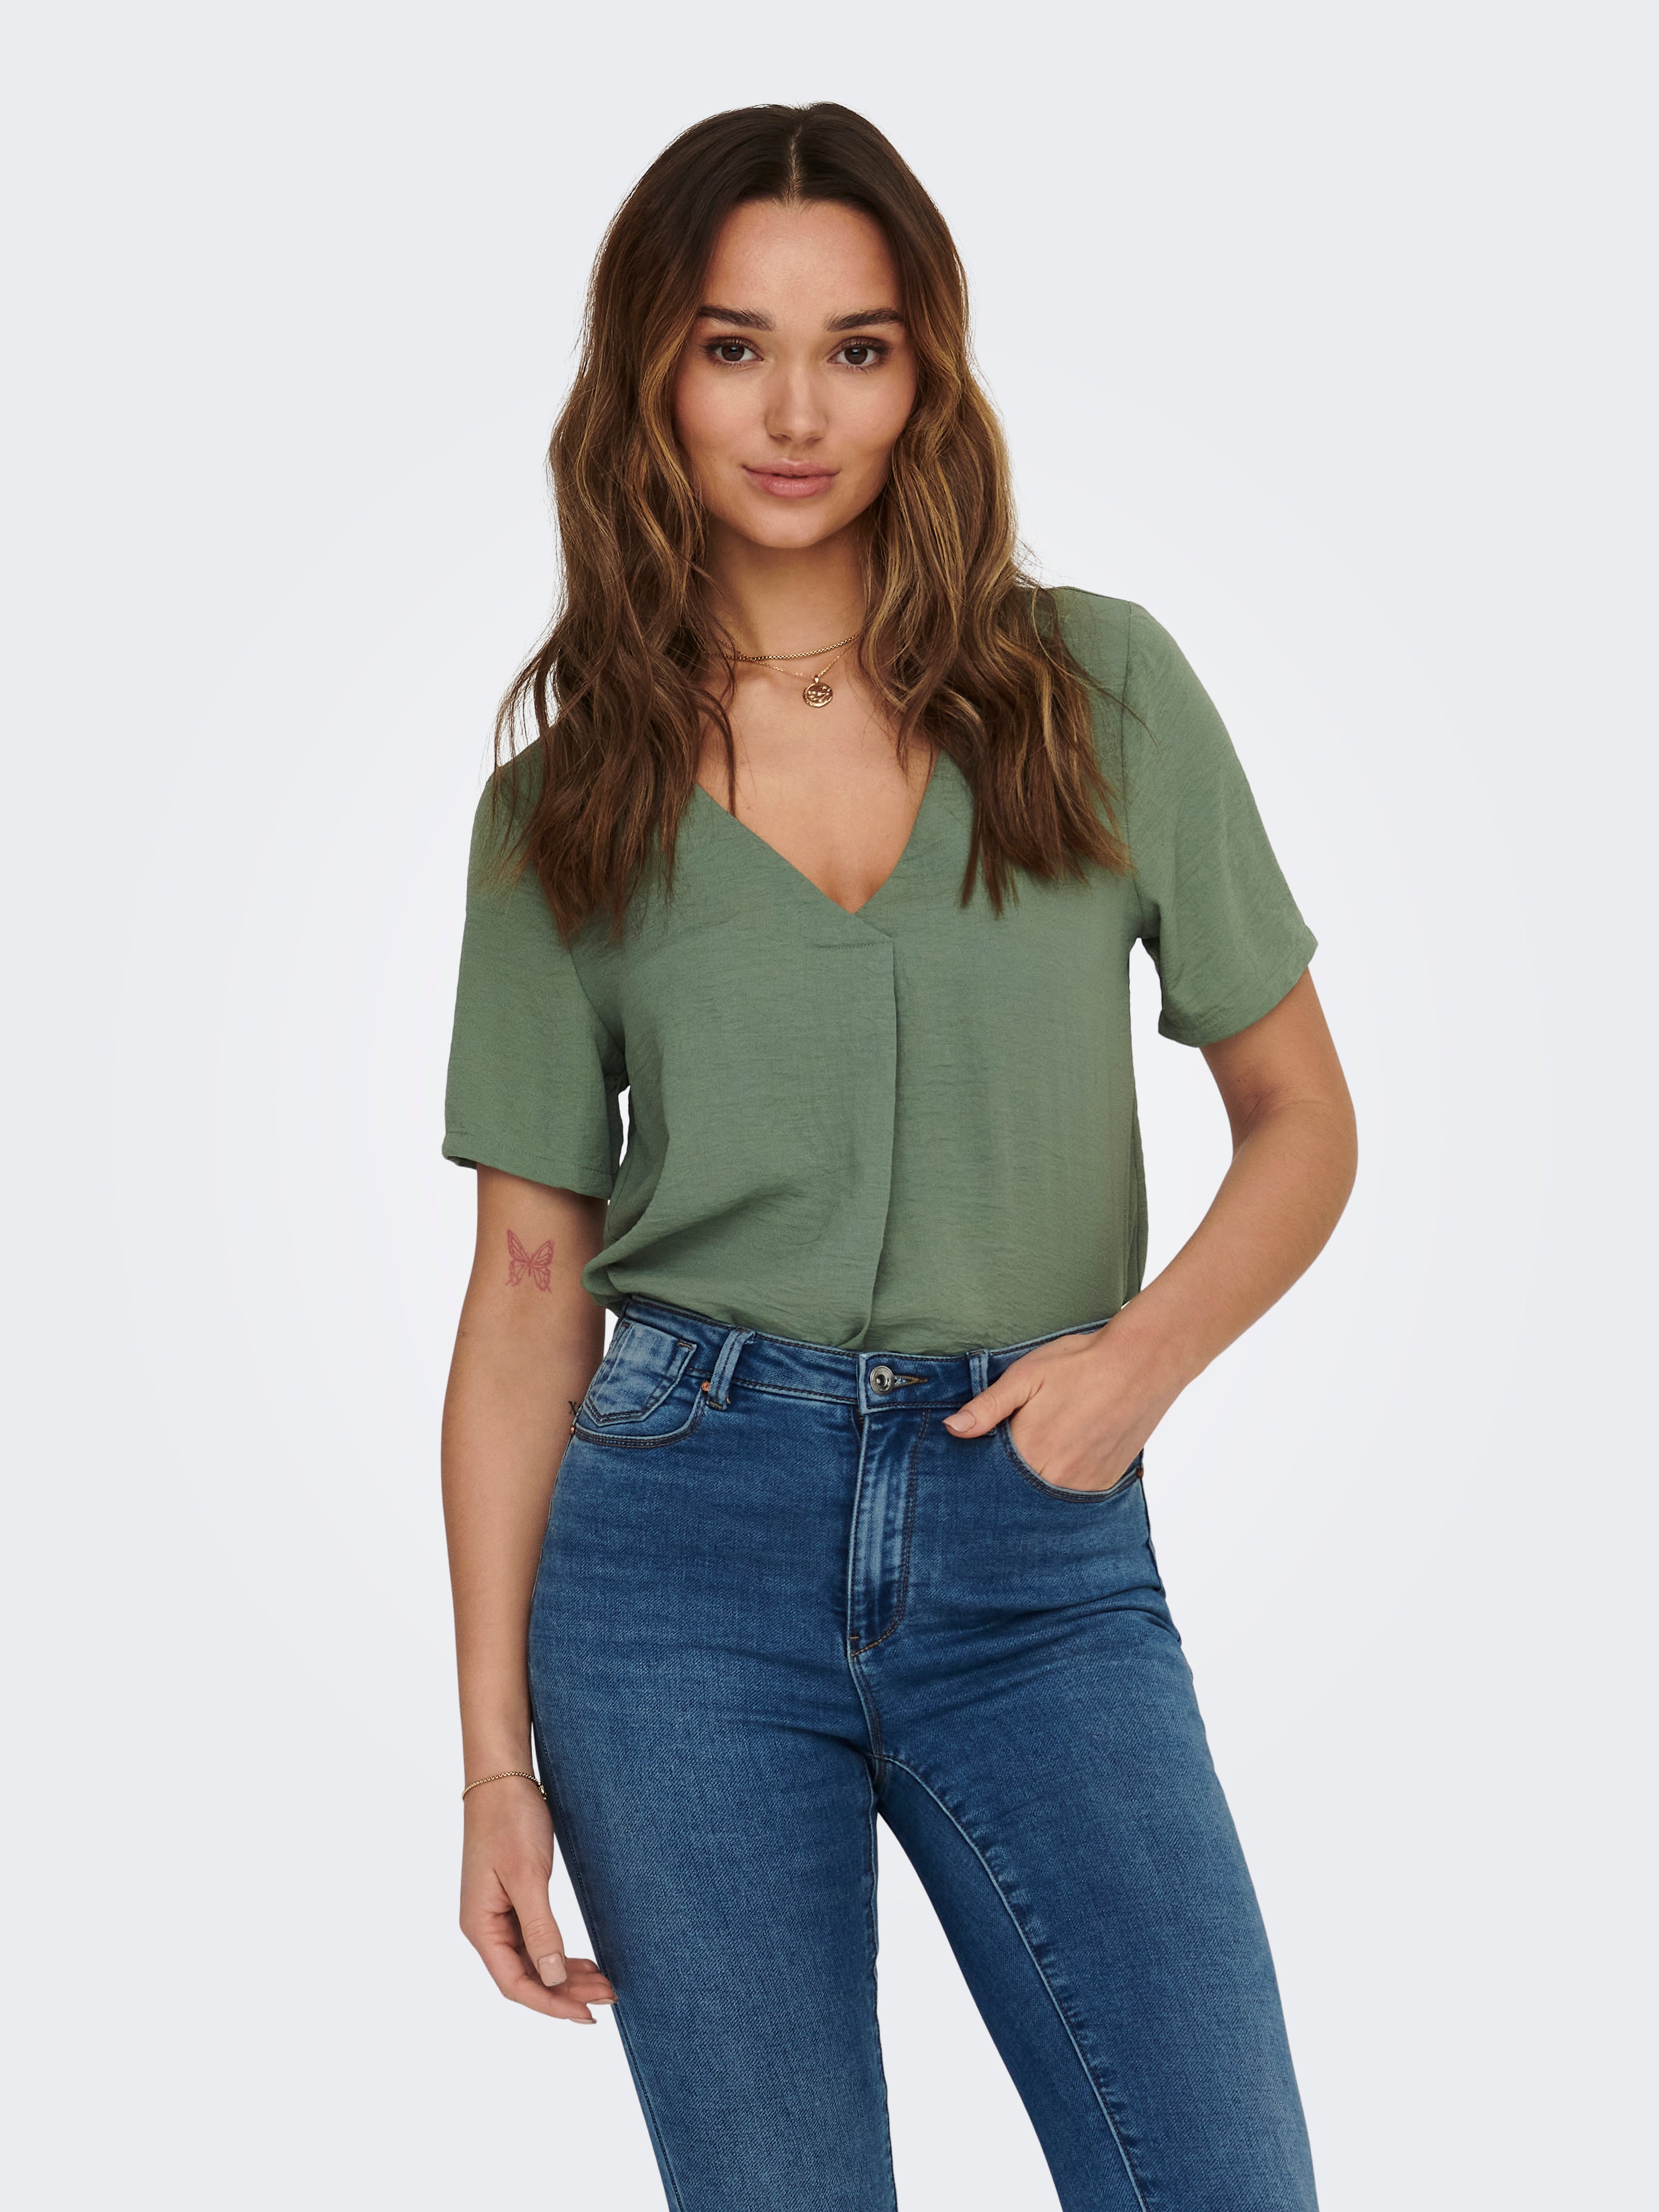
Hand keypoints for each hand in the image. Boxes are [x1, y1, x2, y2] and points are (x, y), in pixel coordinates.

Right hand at [460, 1777, 616, 2022]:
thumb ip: (539, 1929)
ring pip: (533, 1961)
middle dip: (566, 1991)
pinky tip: (583, 1961)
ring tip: (604, 1984)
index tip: (587, 2015)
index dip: (551, 2003)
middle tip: (610, 1997)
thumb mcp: (527, 1876)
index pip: (514, 1984)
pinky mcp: (511, 1899)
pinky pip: (535, 1940)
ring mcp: (497, 1914)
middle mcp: (484, 1926)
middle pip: (525, 1977)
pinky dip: (560, 1953)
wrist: (502, 1777)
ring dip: (566, 1975)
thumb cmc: (510, 1820)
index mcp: (480, 1926)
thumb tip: (552, 1978)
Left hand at [942, 1313, 1178, 1492]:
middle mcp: (1057, 1477)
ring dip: (1039, 1480)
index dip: (984, 1467)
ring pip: (1048, 1493)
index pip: (992, 1477)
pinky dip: (1066, 1481)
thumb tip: (952, 1428)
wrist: (1143, 1362)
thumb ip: (987, 1407)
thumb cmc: (1080, 1363)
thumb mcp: (1025, 1376)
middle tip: (1020, 1445)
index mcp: (1030, 1451)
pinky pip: (1076, 1494)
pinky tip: (1067, 1455)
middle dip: (1010, 1478)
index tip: (985, 1453)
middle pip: (1019, 1491)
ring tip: (1045, 1447)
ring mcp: (1086, 1484)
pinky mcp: (1107, 1481)